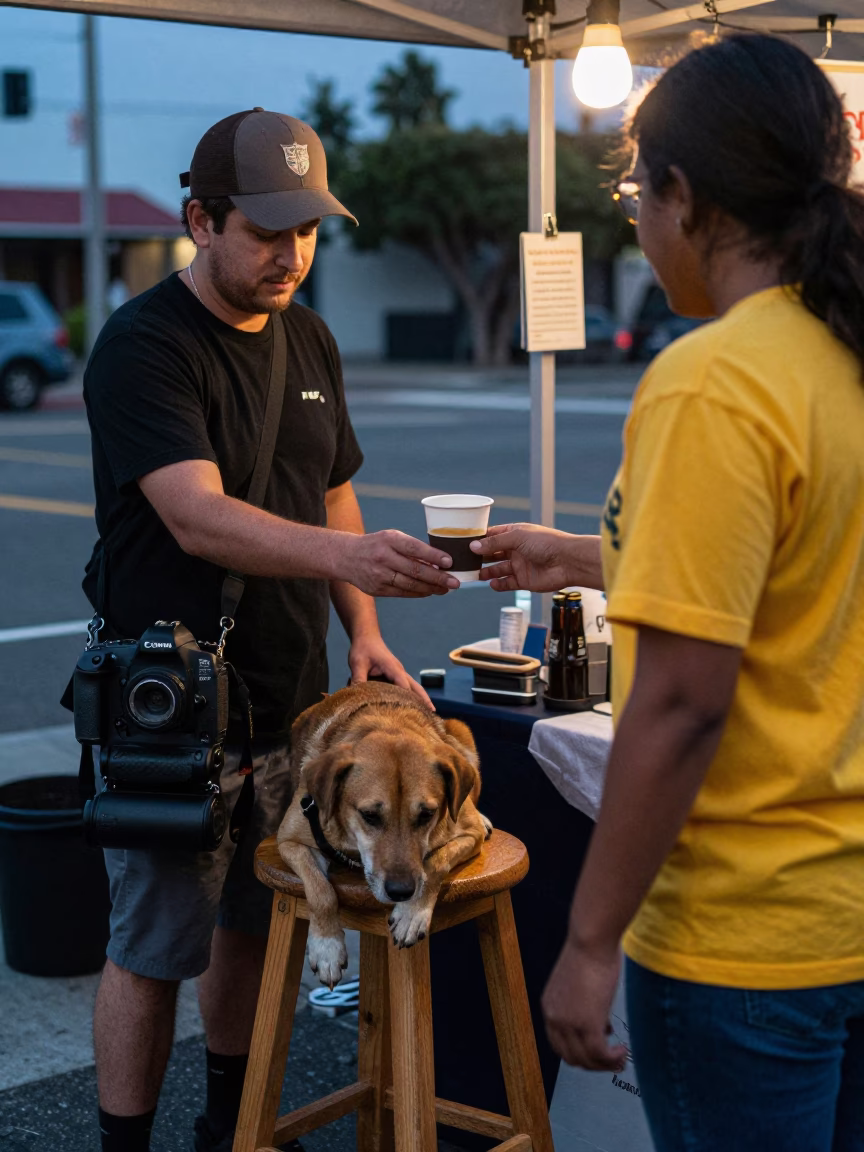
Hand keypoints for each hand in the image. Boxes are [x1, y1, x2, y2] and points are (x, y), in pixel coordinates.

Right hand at [342, 531, 458, 597]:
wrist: (346, 557)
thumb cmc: (376, 545)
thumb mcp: (391, 538)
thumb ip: (411, 548)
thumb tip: (439, 561)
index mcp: (389, 540)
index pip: (415, 548)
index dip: (434, 555)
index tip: (450, 562)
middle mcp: (383, 557)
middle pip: (415, 570)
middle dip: (438, 577)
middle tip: (455, 582)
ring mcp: (379, 575)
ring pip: (410, 584)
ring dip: (431, 588)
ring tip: (445, 588)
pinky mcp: (377, 589)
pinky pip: (402, 592)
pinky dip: (418, 593)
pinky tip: (429, 592)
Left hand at [348, 634, 433, 709]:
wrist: (366, 637)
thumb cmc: (363, 648)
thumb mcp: (357, 663)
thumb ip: (357, 679)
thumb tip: (355, 695)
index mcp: (393, 668)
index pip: (403, 685)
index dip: (408, 699)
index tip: (411, 713)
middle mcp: (400, 671)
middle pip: (416, 687)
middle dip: (424, 700)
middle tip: (432, 714)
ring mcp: (399, 673)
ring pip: (414, 687)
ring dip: (421, 698)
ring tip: (428, 714)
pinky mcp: (395, 675)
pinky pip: (407, 687)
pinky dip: (413, 696)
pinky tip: (413, 706)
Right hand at [470, 523, 578, 592]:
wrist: (568, 562)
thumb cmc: (546, 543)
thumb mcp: (517, 537)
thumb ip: (495, 543)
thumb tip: (473, 546)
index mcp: (514, 534)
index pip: (491, 535)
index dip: (478, 539)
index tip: (461, 543)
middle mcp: (515, 549)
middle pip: (492, 553)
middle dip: (478, 557)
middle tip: (462, 561)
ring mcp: (519, 565)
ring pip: (497, 569)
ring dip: (485, 572)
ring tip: (473, 575)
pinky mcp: (524, 581)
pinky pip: (507, 583)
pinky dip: (499, 585)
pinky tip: (491, 584)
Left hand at [541, 938, 627, 1070]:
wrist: (591, 940)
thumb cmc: (590, 953)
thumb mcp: (579, 985)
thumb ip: (582, 1005)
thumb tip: (600, 1022)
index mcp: (549, 1007)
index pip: (559, 1045)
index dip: (580, 1051)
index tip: (599, 1047)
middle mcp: (554, 1019)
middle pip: (571, 1058)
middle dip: (593, 1064)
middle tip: (612, 1060)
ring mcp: (569, 1023)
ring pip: (586, 1061)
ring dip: (605, 1065)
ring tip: (621, 1058)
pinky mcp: (587, 1024)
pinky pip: (600, 1055)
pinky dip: (612, 1059)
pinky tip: (623, 1050)